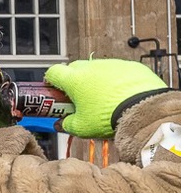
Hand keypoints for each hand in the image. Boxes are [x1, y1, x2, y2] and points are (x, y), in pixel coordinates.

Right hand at [47, 59, 170, 140]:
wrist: (143, 110)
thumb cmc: (109, 117)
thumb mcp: (81, 127)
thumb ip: (66, 124)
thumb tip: (62, 124)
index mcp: (74, 80)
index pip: (53, 72)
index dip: (50, 81)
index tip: (53, 91)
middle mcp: (92, 68)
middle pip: (74, 68)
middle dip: (72, 80)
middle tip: (76, 97)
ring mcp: (112, 65)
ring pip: (97, 69)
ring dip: (95, 80)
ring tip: (101, 99)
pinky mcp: (130, 66)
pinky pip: (118, 71)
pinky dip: (115, 80)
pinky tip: (119, 95)